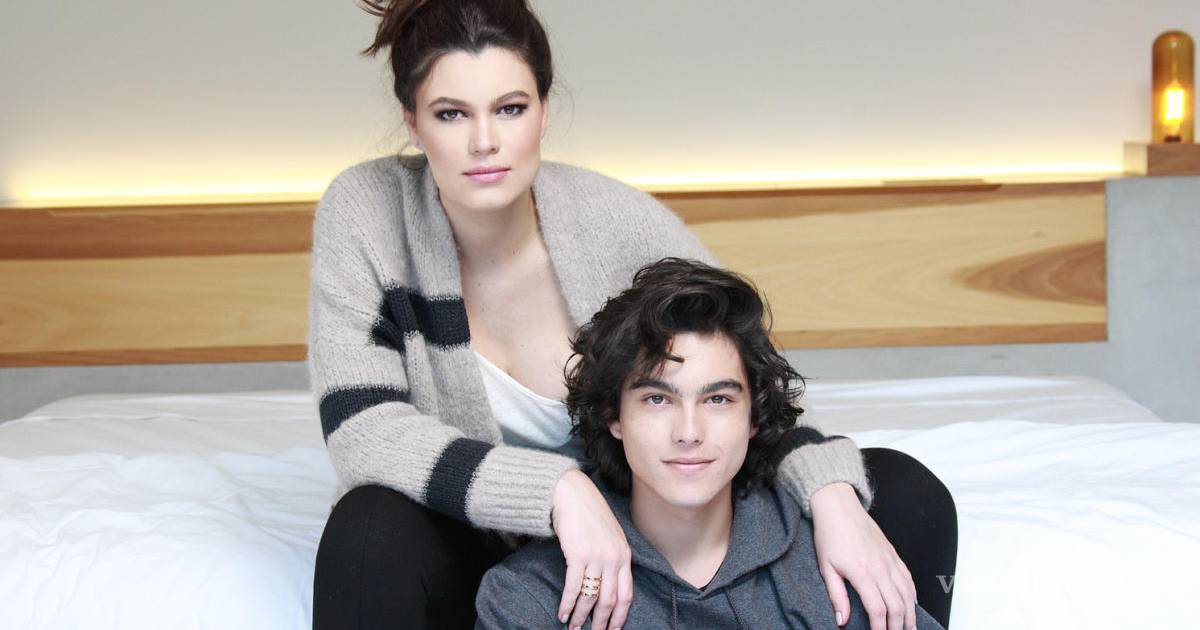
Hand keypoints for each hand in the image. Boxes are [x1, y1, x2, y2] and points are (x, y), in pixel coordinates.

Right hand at [551, 469, 633, 629]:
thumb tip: (607, 582)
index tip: (613, 629)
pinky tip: (562, 613)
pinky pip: (574, 587)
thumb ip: (612, 557)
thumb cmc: (587, 513)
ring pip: (591, 597)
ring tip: (573, 628)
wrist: (571, 492)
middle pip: (610, 600)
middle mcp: (614, 558)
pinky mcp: (578, 555)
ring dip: (581, 616)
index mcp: (624, 555)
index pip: (626, 594)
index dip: (619, 616)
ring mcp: (597, 557)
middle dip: (601, 623)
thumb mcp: (609, 535)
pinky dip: (568, 604)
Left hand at [811, 482, 916, 629]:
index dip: (880, 628)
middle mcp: (880, 568)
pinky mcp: (893, 554)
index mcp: (862, 573)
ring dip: (909, 613)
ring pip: (907, 593)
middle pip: (897, 605)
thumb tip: (842, 619)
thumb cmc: (830, 535)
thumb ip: (836, 595)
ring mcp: (890, 560)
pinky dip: (912, 594)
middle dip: (898, 625)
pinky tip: (911, 603)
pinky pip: (908, 578)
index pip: (878, 609)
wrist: (839, 507)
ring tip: (909, 627)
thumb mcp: (825, 567)